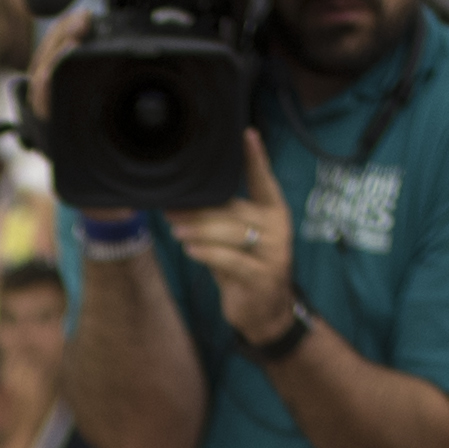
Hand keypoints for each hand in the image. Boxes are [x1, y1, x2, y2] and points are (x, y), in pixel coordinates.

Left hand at [167, 156, 296, 343]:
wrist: (266, 313)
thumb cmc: (246, 268)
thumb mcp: (236, 240)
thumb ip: (220, 219)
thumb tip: (180, 202)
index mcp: (274, 212)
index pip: (264, 180)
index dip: (255, 158)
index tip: (246, 134)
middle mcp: (277, 228)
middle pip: (234, 211)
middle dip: (200, 209)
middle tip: (171, 206)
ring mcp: (273, 253)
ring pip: (230, 234)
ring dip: (199, 230)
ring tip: (176, 228)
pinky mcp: (262, 277)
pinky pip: (230, 261)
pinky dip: (208, 254)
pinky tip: (190, 249)